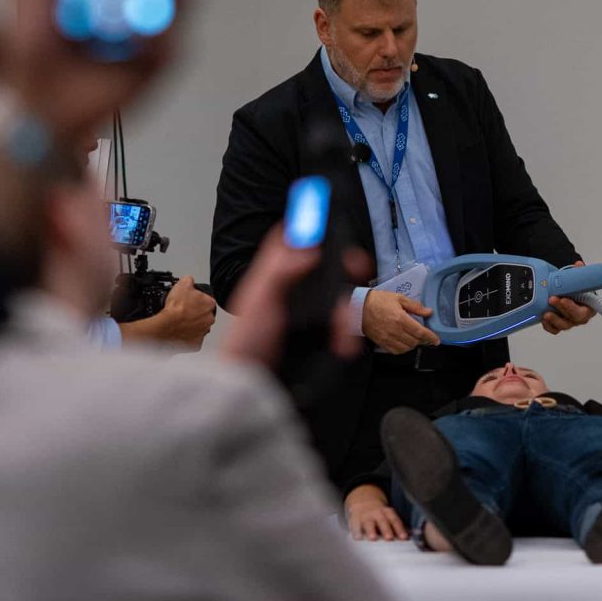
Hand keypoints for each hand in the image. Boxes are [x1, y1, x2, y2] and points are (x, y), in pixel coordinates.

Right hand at [122, 276, 214, 349]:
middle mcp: (209, 319)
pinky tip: (180, 331)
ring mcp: (203, 332)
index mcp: (209, 304)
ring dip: (191, 325)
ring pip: (199, 327)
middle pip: (203, 315)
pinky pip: (192, 339)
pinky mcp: (196, 343)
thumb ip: (189, 280)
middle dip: (195, 314)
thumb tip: (189, 280)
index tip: (189, 302)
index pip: (206, 301)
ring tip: (180, 322)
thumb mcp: (182, 284)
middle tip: (183, 312)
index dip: (196, 300)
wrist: (167, 326)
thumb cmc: (176, 308)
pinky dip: (187, 336)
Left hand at [218, 229, 365, 369]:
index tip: (324, 215)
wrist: (253, 385)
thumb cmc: (246, 342)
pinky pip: (338, 327)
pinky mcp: (314, 336)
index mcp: (272, 276)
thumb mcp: (261, 299)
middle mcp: (289, 291)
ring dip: (344, 310)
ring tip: (341, 329)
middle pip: (321, 267)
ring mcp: (302, 314)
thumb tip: (308, 247)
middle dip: (342, 265)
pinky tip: (342, 343)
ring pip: (334, 298)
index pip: (289, 242)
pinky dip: (344, 334)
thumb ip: (281, 270)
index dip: (306, 226)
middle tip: (356, 264)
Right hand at [344, 485, 409, 540]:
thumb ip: (399, 526)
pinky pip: (355, 525)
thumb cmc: (380, 514)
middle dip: (386, 529)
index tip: (404, 538)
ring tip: (372, 538)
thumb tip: (414, 534)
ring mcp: (365, 516)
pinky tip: (358, 538)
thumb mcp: (389, 516)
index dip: (400, 528)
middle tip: (389, 538)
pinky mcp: (354, 519)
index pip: (394, 520)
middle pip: (382, 521)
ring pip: (368, 523)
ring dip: (370, 530)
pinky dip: (356, 531)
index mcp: (387, 513)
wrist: (362, 501)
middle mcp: (376, 514)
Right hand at [362, 289, 440, 354]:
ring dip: (413, 344)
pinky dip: (403, 349)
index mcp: (400, 318)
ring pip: (406, 348)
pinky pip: (396, 351)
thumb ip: (415, 306)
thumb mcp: (398, 298)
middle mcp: (394, 330)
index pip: (420, 332)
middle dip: (423, 340)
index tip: (436, 340)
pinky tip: (405, 343)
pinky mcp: (381, 342)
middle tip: (425, 336)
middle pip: (415, 341)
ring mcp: (387, 338)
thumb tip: (428, 312)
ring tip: (415, 338)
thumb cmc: (378, 301)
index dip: (430, 337)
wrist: (359, 307)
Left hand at [541, 260, 595, 334]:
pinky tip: (543, 319)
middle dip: (561, 309)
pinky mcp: (560, 325)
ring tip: (546, 313)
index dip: (573, 307)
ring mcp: (570, 322)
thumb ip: (580, 273)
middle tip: (552, 299)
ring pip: (563, 325)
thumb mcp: (579, 279)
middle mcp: (580, 317)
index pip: (584, 311)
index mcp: (589, 307)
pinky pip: (555, 329)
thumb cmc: (577, 289)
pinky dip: (549, 325)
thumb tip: (578, 265)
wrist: (569, 292)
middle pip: (573, 318)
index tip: (564, 299)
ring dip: (554, 319)